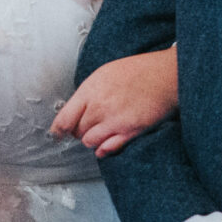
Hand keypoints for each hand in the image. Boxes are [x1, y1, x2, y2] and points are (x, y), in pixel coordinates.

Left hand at [51, 46, 178, 154]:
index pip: (64, 118)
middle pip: (77, 131)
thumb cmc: (139, 71)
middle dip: (79, 131)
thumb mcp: (105, 74)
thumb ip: (89, 92)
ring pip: (89, 142)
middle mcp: (99, 106)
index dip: (57, 130)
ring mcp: (114, 120)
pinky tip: (106, 145)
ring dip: (92, 140)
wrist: (166, 76)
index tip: (56, 134)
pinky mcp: (130, 131)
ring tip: (100, 133)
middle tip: (87, 127)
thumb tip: (77, 108)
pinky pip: (108, 148)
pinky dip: (104, 149)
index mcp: (90, 90)